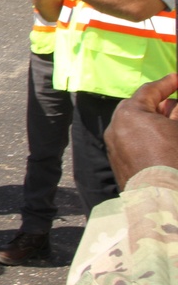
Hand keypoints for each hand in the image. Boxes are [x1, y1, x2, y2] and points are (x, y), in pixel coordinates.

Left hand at [105, 74, 177, 189]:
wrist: (164, 201)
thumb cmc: (175, 160)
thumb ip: (175, 112)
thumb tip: (171, 107)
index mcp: (129, 114)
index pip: (149, 91)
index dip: (167, 83)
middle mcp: (115, 127)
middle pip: (139, 107)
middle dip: (159, 105)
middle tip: (175, 106)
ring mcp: (113, 146)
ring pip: (134, 126)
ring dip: (152, 123)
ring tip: (171, 127)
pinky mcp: (117, 163)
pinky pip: (131, 142)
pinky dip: (146, 138)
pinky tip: (162, 144)